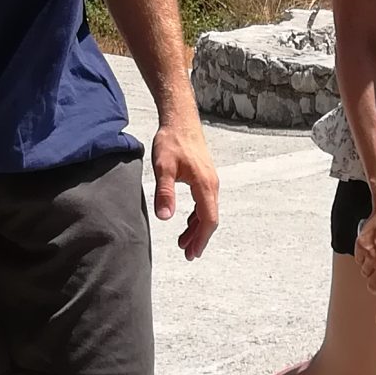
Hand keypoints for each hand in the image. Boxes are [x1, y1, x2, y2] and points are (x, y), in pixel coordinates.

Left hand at [150, 112, 219, 258]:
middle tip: (188, 254)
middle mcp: (212, 184)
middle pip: (210, 218)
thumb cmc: (172, 141)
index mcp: (205, 185)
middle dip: (200, 238)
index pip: (208, 219)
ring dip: (197, 228)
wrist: (180, 120)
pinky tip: (187, 222)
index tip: (193, 253)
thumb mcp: (163, 167)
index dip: (201, 239)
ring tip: (184, 243)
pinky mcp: (204, 176)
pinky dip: (197, 216)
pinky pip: (204, 202)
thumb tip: (166, 217)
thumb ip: (165, 192)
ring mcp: (210, 180)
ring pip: (207, 211)